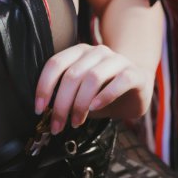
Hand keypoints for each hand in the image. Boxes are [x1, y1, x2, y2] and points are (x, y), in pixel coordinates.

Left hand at [34, 43, 151, 133]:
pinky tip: (95, 108)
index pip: (55, 64)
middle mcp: (97, 52)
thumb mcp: (80, 92)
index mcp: (79, 52)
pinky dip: (105, 96)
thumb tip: (44, 111)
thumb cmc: (104, 90)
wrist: (138, 86)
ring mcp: (117, 60)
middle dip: (61, 104)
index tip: (39, 108)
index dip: (44, 86)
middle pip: (72, 75)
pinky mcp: (134, 73)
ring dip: (80, 104)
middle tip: (57, 125)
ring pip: (93, 77)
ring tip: (76, 122)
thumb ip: (65, 95)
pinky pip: (119, 81)